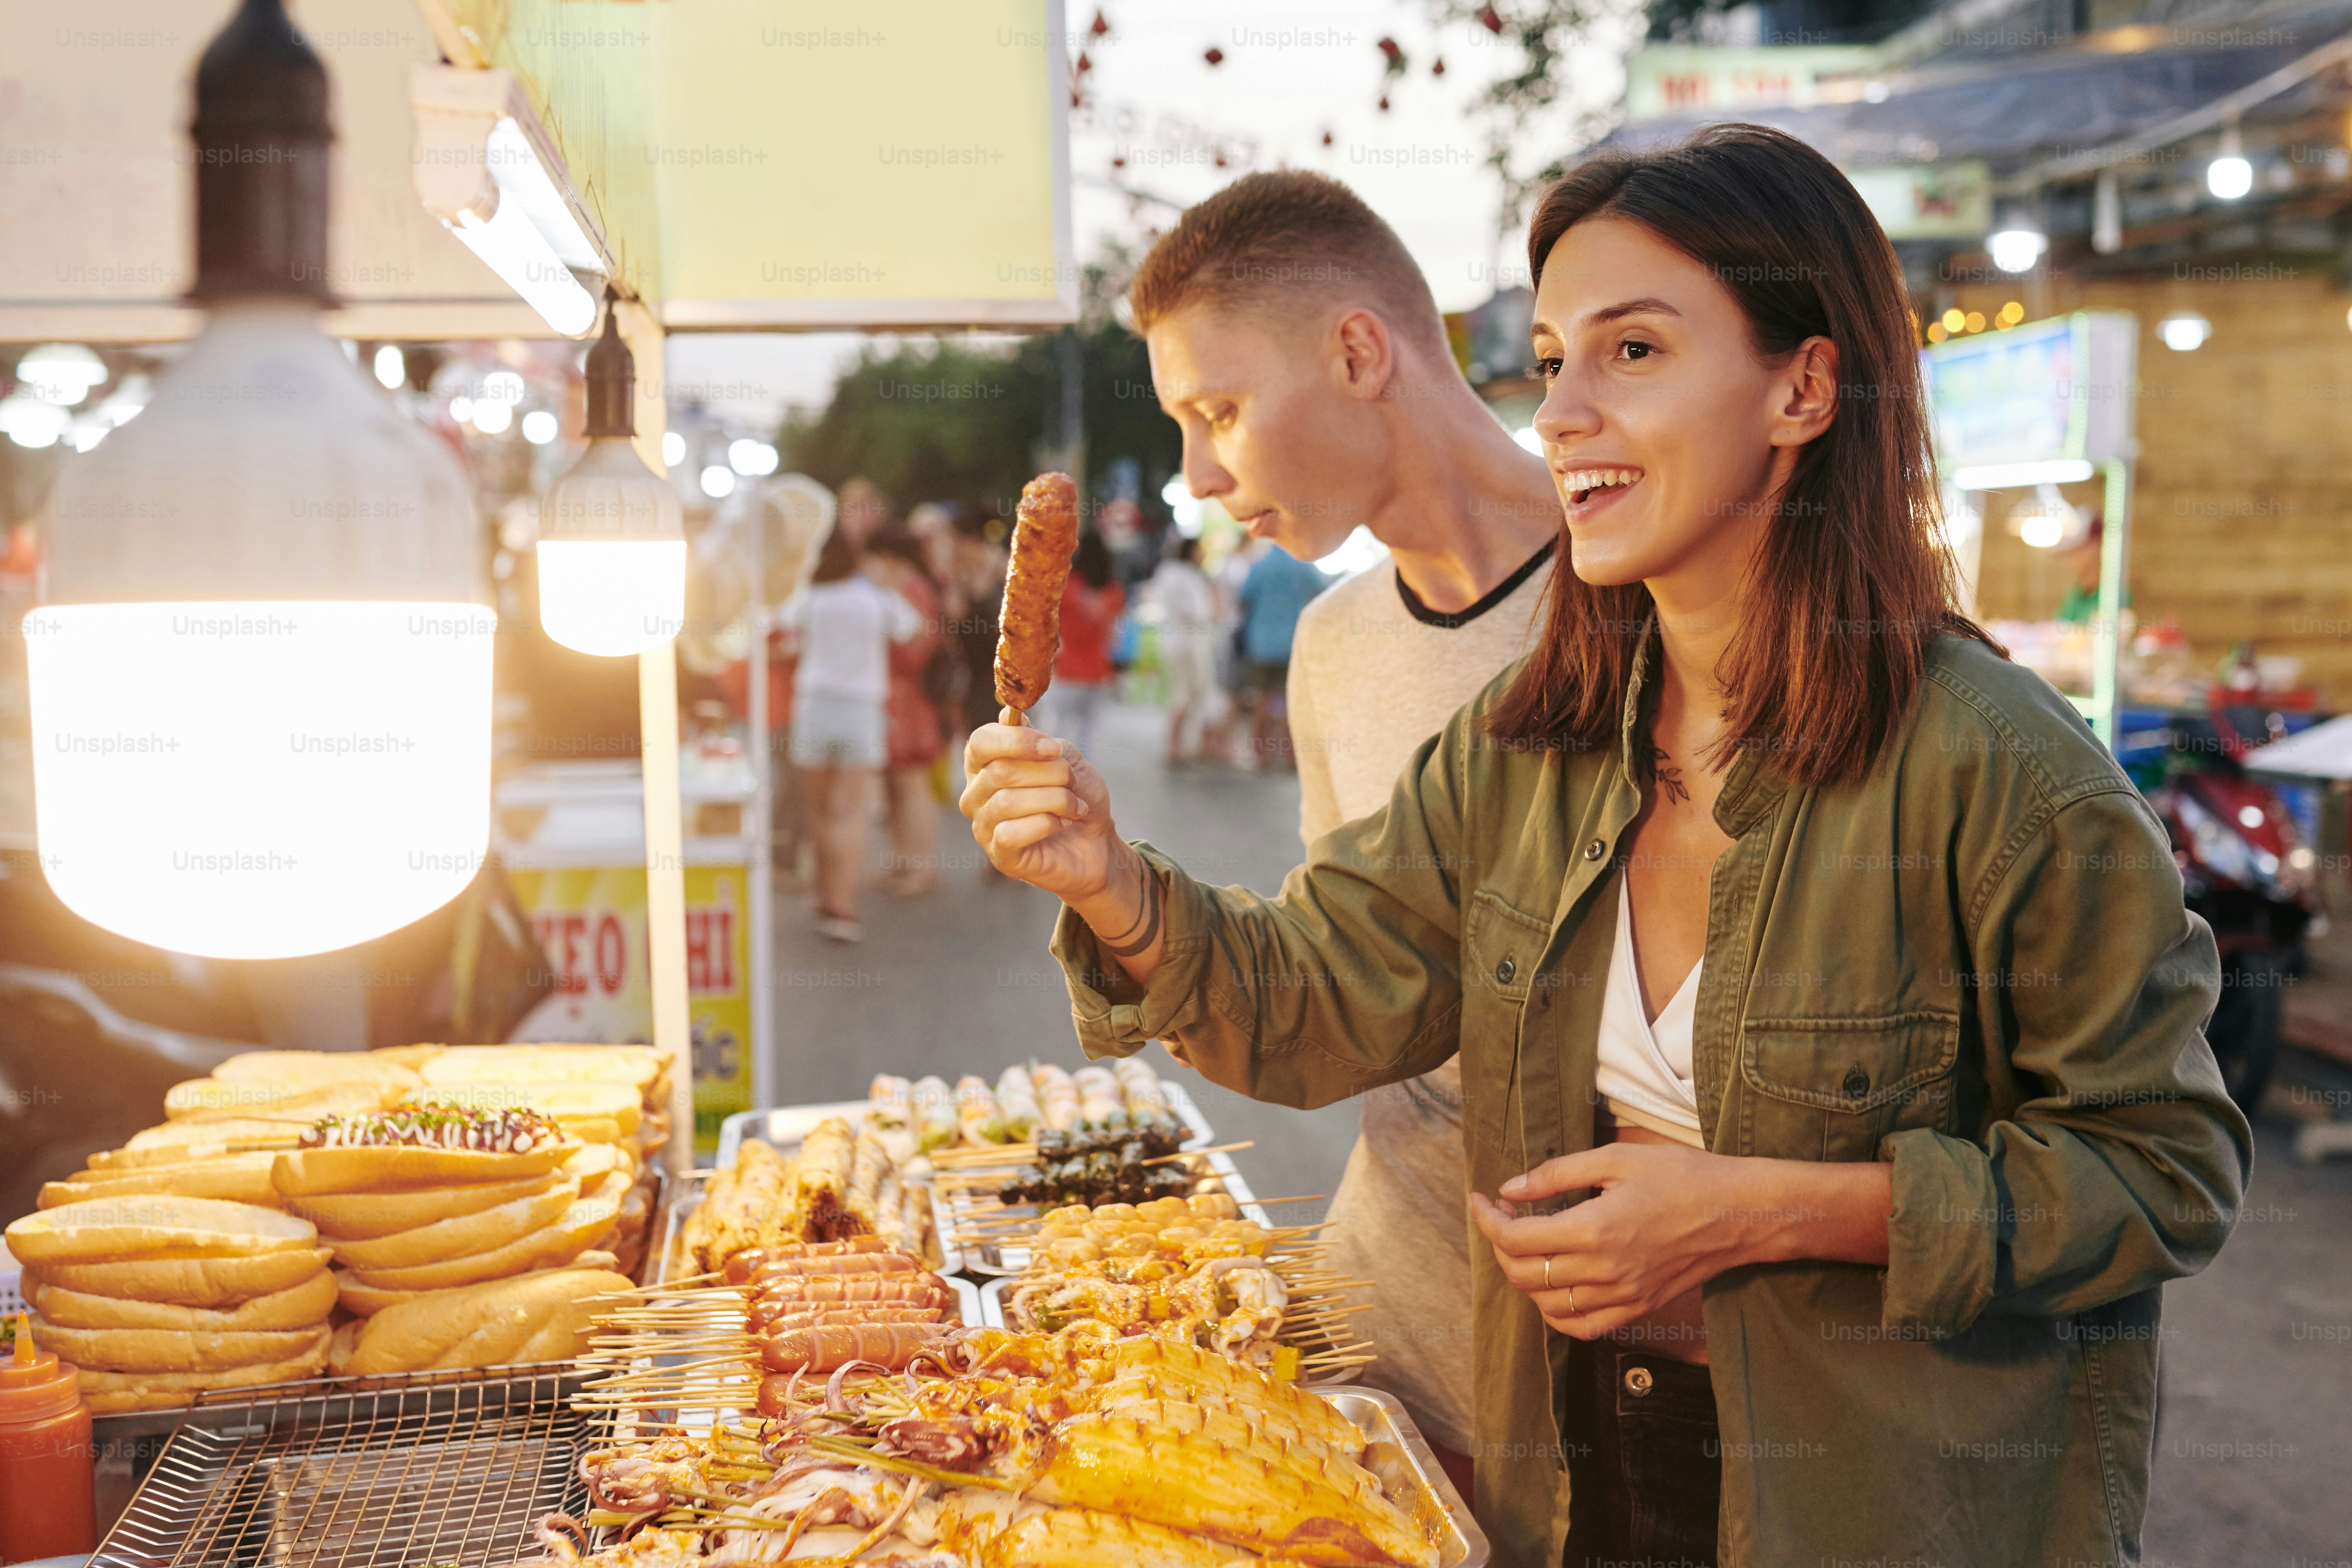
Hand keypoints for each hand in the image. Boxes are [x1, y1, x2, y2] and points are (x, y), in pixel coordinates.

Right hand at [960, 715, 1120, 902]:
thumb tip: (1006, 716)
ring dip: (1055, 799)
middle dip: (1049, 773)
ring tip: (1075, 806)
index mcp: (986, 765)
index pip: (981, 742)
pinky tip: (1062, 825)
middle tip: (1073, 781)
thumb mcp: (1065, 760)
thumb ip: (1038, 739)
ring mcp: (983, 827)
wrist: (1097, 842)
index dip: (1018, 740)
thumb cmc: (1077, 798)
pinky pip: (1011, 833)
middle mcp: (976, 795)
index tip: (1053, 748)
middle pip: (1001, 771)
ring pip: (1007, 801)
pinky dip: (1047, 824)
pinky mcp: (999, 855)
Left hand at [1469, 1145, 1757, 1338]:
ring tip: (1526, 1247)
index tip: (1481, 1199)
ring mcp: (1622, 1296)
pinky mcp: (1638, 1308)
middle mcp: (1604, 1271)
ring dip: (1524, 1277)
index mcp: (1595, 1229)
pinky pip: (1582, 1325)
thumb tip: (1510, 1189)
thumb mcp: (1616, 1159)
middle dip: (1500, 1246)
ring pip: (1547, 1304)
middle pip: (1525, 1274)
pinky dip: (1556, 1311)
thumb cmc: (1682, 1176)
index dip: (1488, 1220)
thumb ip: (1556, 1175)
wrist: (1740, 1212)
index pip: (1517, 1238)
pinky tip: (1554, 1285)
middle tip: (1502, 1217)